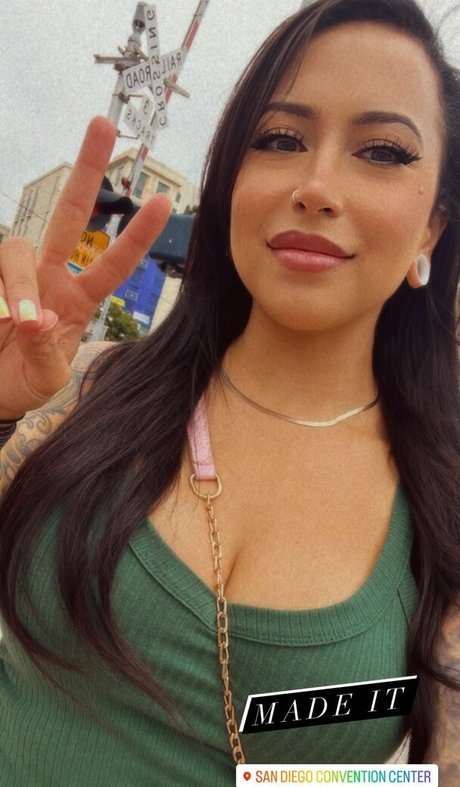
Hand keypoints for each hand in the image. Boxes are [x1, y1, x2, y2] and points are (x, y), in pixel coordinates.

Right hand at [0, 117, 170, 418]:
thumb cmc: (23, 384)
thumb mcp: (46, 379)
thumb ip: (45, 353)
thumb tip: (34, 319)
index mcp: (75, 300)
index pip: (111, 263)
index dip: (135, 236)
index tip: (163, 201)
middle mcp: (47, 278)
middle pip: (68, 216)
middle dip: (87, 172)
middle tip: (103, 124)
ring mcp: (13, 278)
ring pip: (15, 248)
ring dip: (16, 284)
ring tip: (16, 324)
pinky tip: (0, 321)